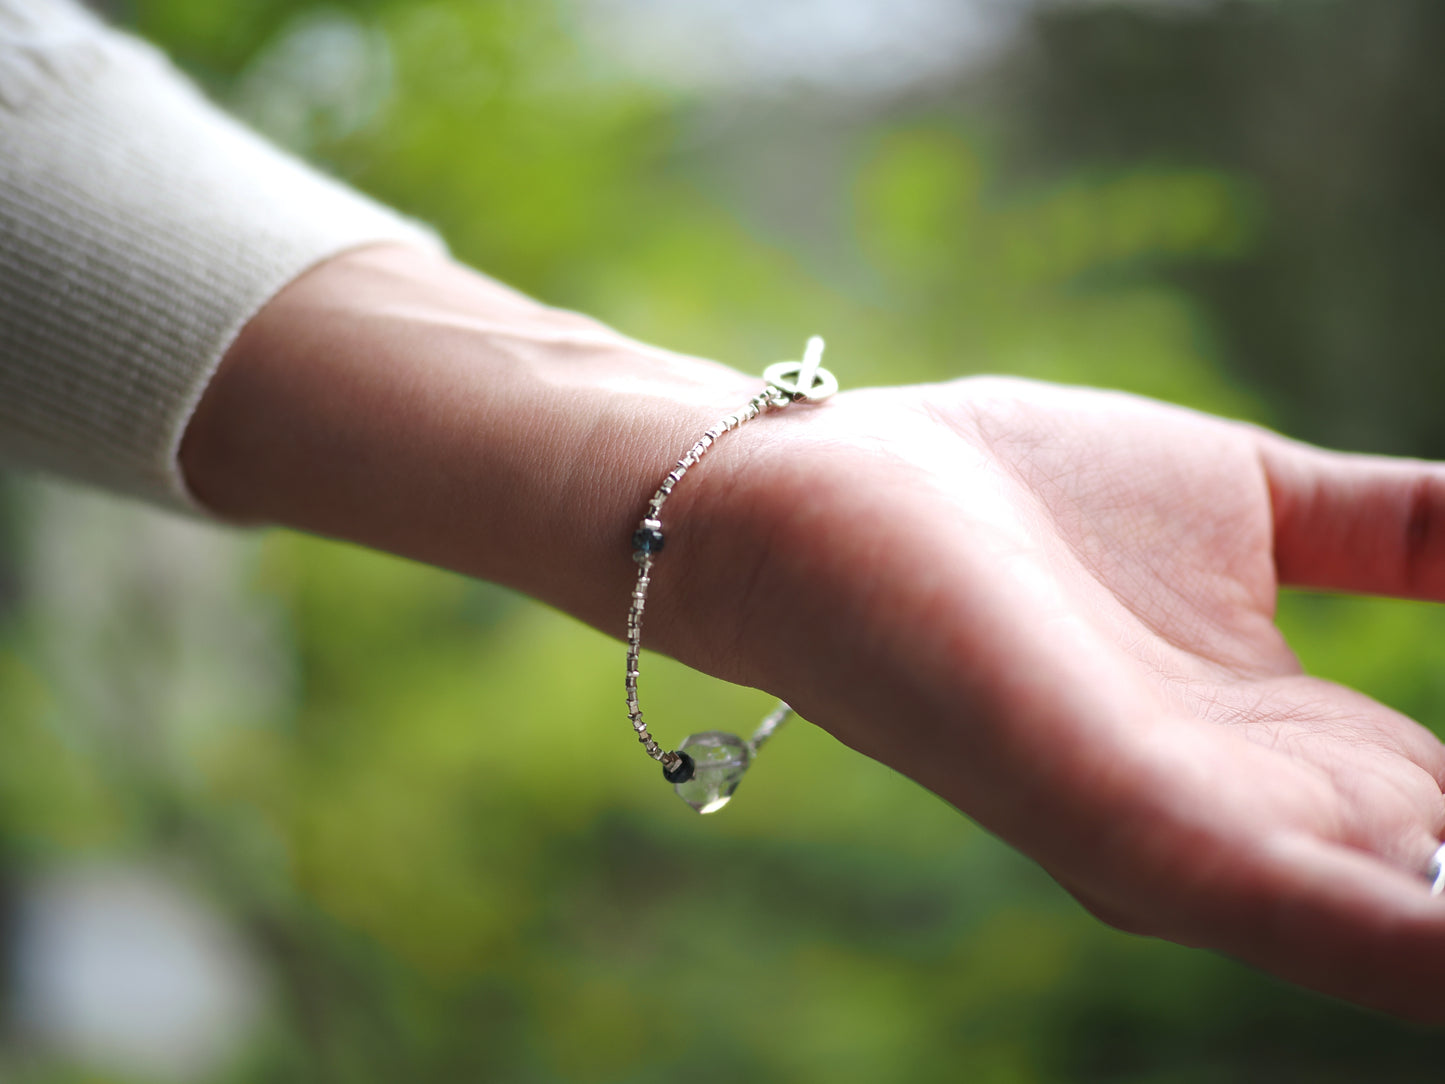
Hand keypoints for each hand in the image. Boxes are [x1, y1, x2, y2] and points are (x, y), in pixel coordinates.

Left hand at [184, 247, 1444, 1019]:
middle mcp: (1233, 828)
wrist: (763, 493)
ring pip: (1396, 929)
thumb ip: (1379, 522)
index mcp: (1274, 759)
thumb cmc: (976, 482)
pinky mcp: (1113, 827)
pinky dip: (1428, 923)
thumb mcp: (1231, 495)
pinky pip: (1325, 908)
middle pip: (1435, 898)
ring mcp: (1172, 842)